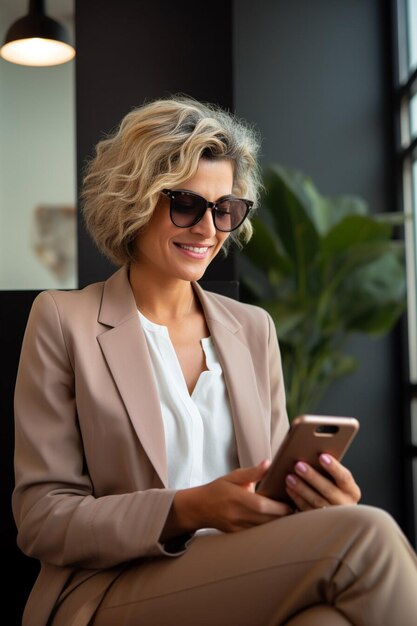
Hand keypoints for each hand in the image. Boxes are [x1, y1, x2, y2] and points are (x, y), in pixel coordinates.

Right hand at [161, 461, 292, 540]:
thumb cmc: (217, 490)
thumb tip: (268, 463)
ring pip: (264, 530)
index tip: (291, 503)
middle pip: (266, 520)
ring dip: (278, 524)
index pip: (262, 506)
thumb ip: (252, 472)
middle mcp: (238, 515)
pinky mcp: (238, 535)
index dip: (279, 507)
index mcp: (237, 499)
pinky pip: (257, 534)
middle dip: (283, 517)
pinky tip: (276, 523)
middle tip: (297, 509)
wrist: (199, 508)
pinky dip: (268, 529)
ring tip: (290, 517)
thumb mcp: (233, 476)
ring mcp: (238, 528)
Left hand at [284, 454, 360, 511]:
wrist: (334, 516)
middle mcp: (346, 505)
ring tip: (289, 476)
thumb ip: (329, 470)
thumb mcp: (336, 480)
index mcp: (352, 491)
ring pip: (317, 501)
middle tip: (298, 465)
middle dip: (312, 477)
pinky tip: (289, 489)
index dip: (334, 467)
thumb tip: (311, 452)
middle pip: (329, 490)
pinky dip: (297, 499)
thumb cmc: (332, 488)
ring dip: (302, 488)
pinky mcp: (320, 523)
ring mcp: (333, 516)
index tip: (321, 456)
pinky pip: (307, 511)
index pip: (344, 477)